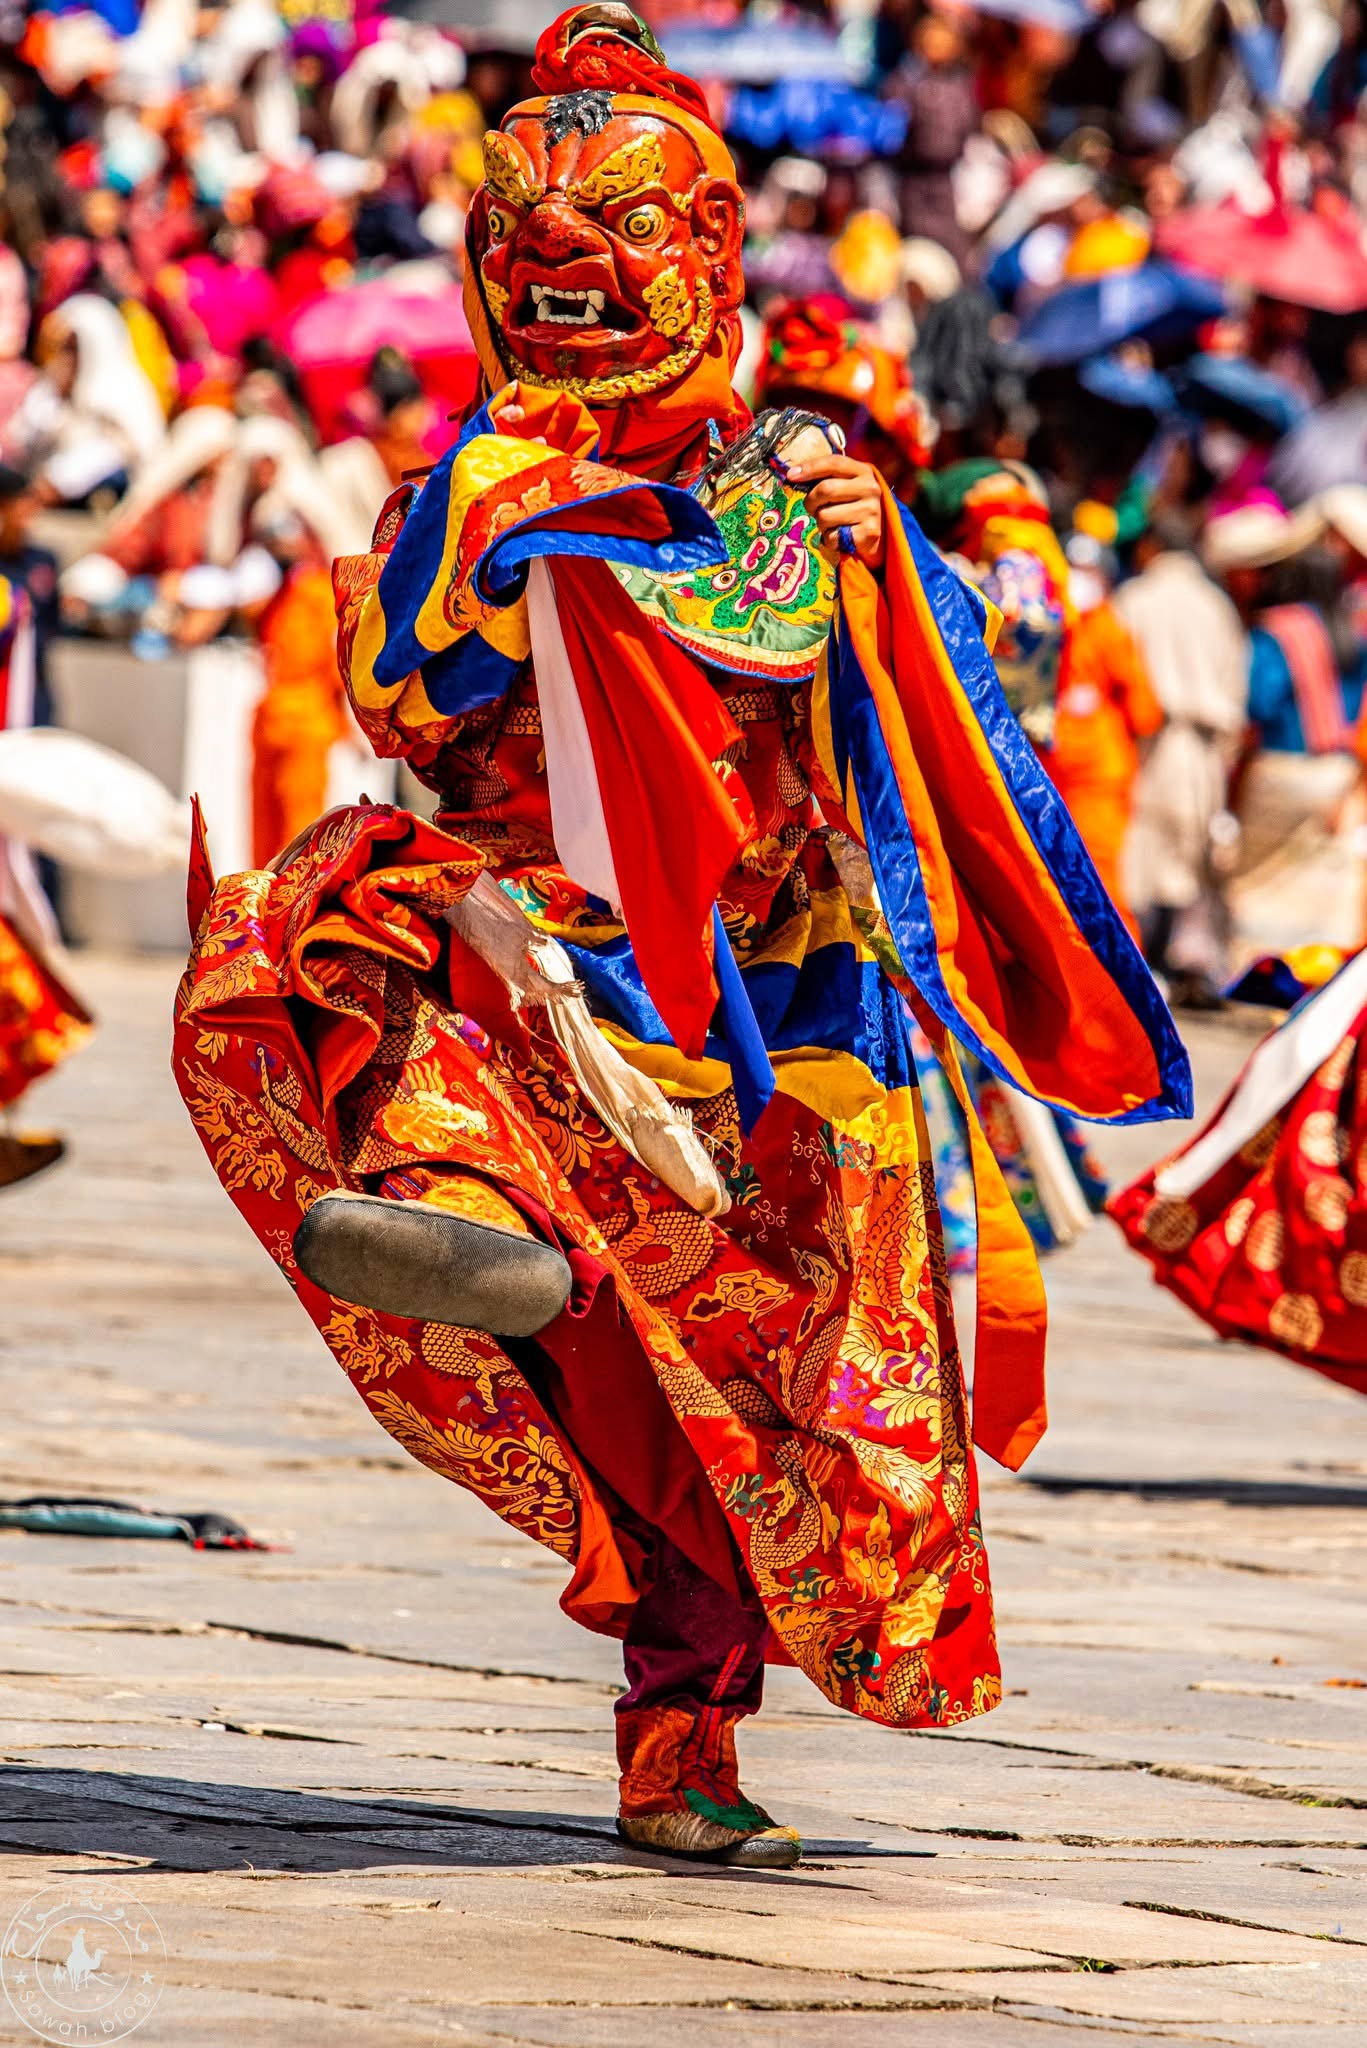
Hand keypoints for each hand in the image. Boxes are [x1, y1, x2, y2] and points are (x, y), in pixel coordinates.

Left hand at [785, 451, 885, 571]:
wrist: (879, 536)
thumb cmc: (852, 507)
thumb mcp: (845, 486)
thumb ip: (826, 478)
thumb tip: (792, 475)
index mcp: (863, 471)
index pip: (833, 463)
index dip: (809, 468)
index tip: (790, 475)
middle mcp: (870, 488)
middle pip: (825, 490)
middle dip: (811, 502)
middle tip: (813, 508)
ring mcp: (871, 511)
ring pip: (825, 516)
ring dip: (820, 524)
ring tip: (832, 524)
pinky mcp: (868, 533)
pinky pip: (832, 537)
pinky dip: (829, 539)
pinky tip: (840, 536)